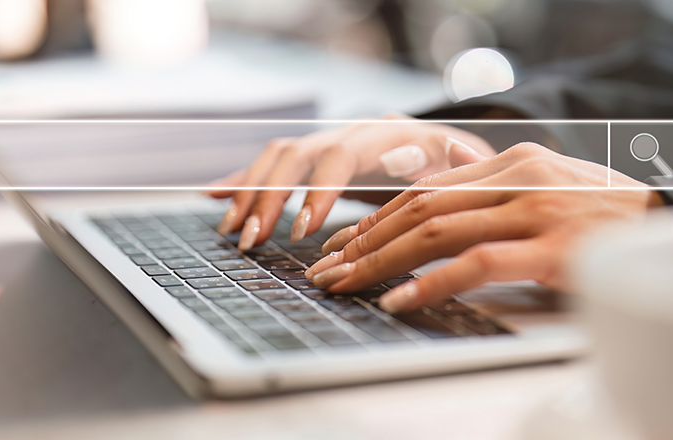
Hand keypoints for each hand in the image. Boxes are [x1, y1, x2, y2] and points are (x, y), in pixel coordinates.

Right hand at [207, 115, 495, 250]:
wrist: (440, 144)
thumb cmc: (451, 164)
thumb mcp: (459, 163)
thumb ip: (451, 161)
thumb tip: (445, 154)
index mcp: (379, 135)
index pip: (339, 158)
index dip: (317, 192)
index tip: (301, 230)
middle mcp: (344, 133)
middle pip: (295, 157)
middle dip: (268, 198)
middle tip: (253, 239)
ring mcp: (323, 144)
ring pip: (275, 160)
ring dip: (249, 193)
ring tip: (231, 230)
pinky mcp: (310, 159)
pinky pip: (267, 165)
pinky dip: (240, 180)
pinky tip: (213, 196)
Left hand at [303, 142, 663, 312]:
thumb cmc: (611, 218)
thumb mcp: (550, 187)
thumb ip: (494, 187)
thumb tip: (440, 181)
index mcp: (513, 161)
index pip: (425, 189)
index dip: (375, 219)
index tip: (342, 247)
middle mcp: (520, 177)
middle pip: (420, 209)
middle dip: (364, 243)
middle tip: (327, 272)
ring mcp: (537, 210)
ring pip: (437, 232)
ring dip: (382, 262)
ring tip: (347, 287)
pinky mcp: (553, 249)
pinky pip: (477, 263)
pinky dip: (431, 281)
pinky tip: (401, 299)